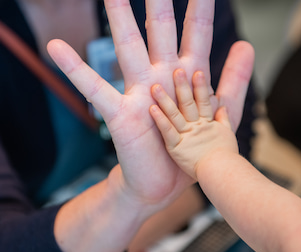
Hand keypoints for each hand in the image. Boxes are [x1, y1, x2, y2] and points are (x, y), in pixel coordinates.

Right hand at [47, 0, 253, 209]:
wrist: (164, 183)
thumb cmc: (188, 148)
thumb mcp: (219, 113)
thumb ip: (232, 80)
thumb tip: (245, 45)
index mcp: (185, 75)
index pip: (195, 32)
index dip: (200, 6)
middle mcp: (160, 76)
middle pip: (159, 29)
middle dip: (158, 0)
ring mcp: (138, 92)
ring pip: (128, 48)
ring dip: (119, 18)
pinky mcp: (119, 114)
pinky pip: (95, 89)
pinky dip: (76, 70)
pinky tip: (55, 49)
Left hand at [150, 69, 237, 179]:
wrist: (222, 176)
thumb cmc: (226, 161)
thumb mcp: (227, 136)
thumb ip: (223, 119)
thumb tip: (223, 105)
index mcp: (208, 124)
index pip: (205, 101)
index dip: (201, 87)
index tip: (197, 71)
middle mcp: (196, 128)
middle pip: (189, 103)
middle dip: (183, 86)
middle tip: (176, 70)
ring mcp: (186, 138)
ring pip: (175, 115)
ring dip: (166, 100)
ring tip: (155, 86)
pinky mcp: (176, 149)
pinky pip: (168, 132)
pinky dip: (161, 120)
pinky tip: (151, 108)